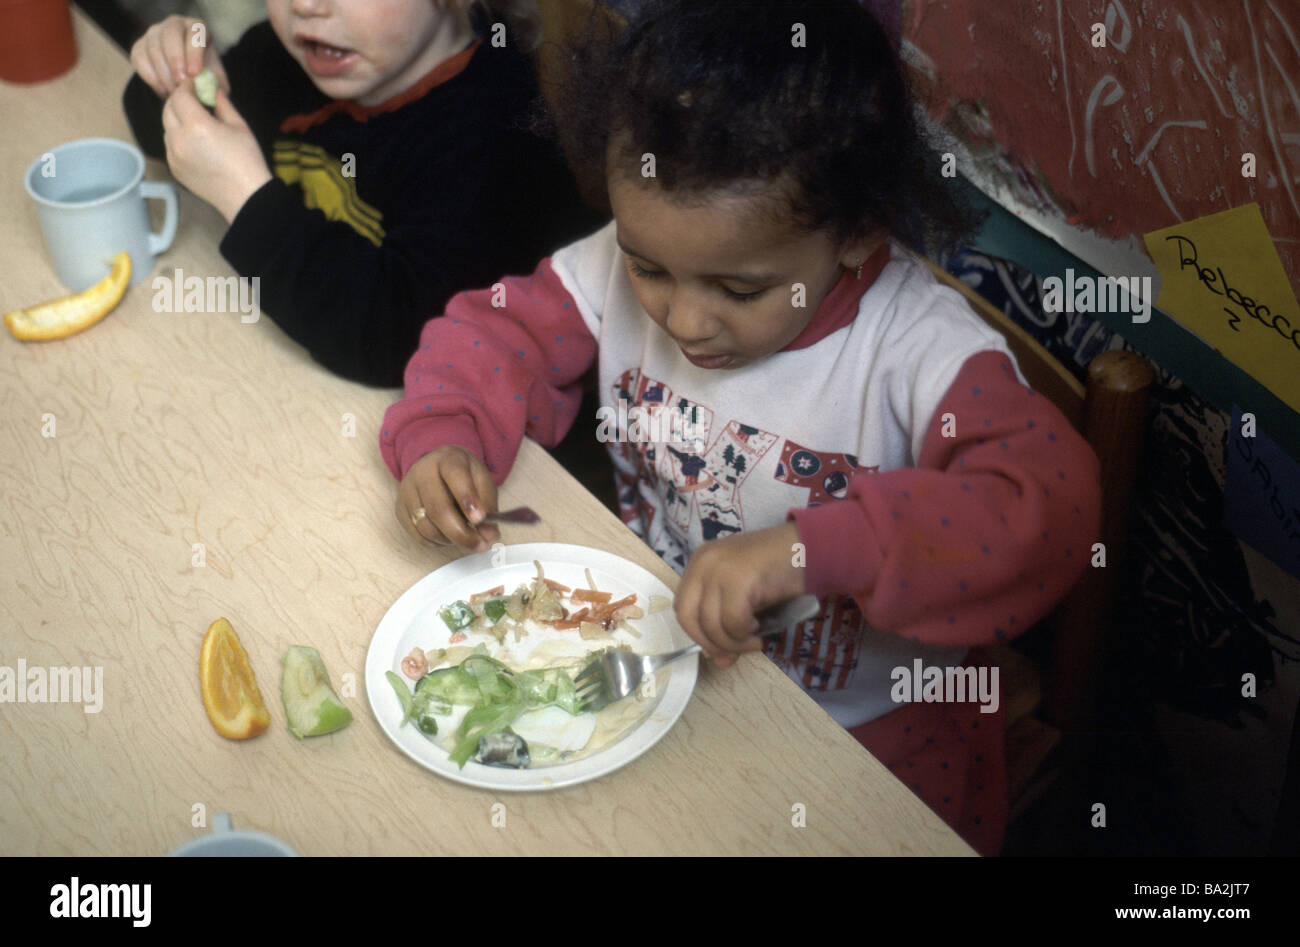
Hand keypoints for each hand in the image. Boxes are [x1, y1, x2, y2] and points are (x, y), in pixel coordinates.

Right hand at [130, 15, 228, 98]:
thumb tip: (215, 94)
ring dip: (164, 74)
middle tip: (180, 83)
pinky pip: (140, 59)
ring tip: (175, 93)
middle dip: (175, 60)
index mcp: (197, 28)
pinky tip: (163, 91)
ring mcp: (154, 34)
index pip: (195, 32)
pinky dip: (151, 78)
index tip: (194, 73)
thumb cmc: (205, 77)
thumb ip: (216, 84)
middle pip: (170, 34)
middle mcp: (174, 25)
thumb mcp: (215, 80)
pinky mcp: (139, 47)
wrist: (185, 81)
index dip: (193, 52)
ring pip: (153, 47)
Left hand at [160, 84, 271, 221]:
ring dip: (176, 119)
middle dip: (179, 100)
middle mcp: (179, 139)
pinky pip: (170, 145)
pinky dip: (178, 138)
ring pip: (167, 127)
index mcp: (197, 125)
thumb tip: (213, 91)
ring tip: (195, 122)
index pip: (180, 96)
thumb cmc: (248, 161)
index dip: (186, 87)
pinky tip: (195, 142)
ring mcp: (173, 155)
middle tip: (193, 99)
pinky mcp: (174, 168)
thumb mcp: (240, 126)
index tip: (195, 85)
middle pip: (167, 109)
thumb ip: (223, 104)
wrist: (246, 197)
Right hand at [396, 446, 501, 551]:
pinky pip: (418, 536)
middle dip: (461, 533)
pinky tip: (449, 536)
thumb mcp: (482, 481)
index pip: (455, 475)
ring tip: (467, 538)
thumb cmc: (463, 476)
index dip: (467, 499)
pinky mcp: (399, 509)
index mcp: (447, 459)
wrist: (436, 467)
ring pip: (426, 526)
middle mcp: (422, 473)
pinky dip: (437, 542)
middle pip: (438, 508)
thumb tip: (490, 535)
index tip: (480, 519)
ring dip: (450, 540)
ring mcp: (407, 491)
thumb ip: (488, 506)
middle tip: (480, 545)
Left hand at [674, 522, 806, 667]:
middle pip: (688, 616)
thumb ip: (725, 623)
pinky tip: (760, 629)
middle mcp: (703, 562)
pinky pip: (733, 621)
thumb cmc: (779, 570)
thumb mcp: (744, 596)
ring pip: (711, 624)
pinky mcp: (738, 579)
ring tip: (755, 640)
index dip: (699, 634)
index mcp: (700, 562)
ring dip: (733, 642)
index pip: (683, 607)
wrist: (810, 547)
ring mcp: (719, 569)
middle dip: (710, 642)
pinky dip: (745, 634)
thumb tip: (718, 660)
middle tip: (734, 653)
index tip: (720, 649)